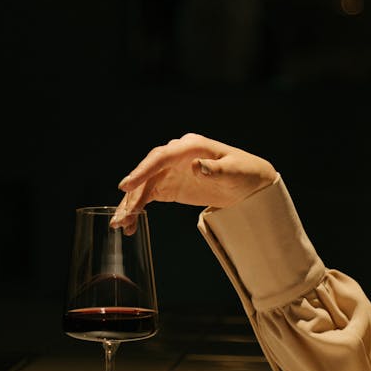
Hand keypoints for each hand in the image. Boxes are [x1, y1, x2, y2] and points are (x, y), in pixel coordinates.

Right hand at [113, 133, 275, 232]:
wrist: (249, 182)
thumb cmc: (244, 172)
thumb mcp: (234, 171)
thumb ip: (215, 169)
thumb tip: (194, 166)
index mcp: (190, 146)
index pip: (161, 157)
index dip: (143, 171)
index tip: (127, 186)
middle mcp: (176, 156)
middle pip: (148, 172)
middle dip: (132, 194)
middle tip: (121, 215)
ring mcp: (170, 170)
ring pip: (144, 186)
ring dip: (131, 205)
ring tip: (121, 225)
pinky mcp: (170, 185)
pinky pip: (149, 195)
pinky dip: (138, 208)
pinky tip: (131, 223)